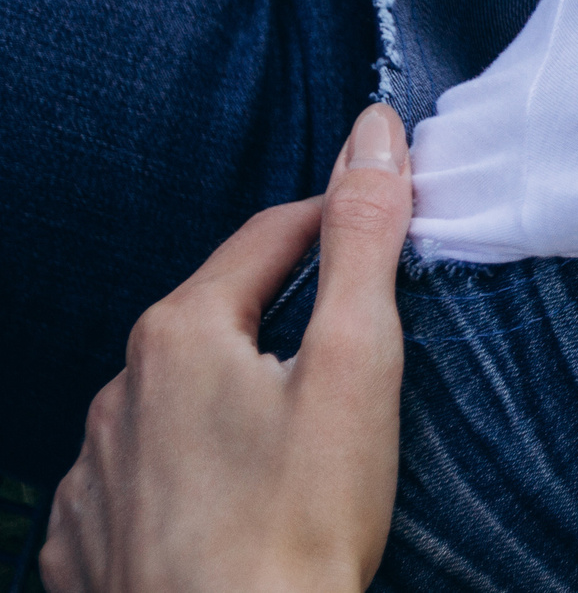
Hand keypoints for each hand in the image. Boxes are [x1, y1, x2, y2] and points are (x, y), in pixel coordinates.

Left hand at [41, 105, 413, 592]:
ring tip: (300, 439)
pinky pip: (138, 479)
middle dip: (286, 316)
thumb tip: (372, 136)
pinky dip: (187, 474)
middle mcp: (117, 392)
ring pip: (174, 400)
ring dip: (231, 397)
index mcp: (179, 333)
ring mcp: (93, 473)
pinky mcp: (86, 542)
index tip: (391, 230)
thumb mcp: (354, 365)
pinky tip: (234, 502)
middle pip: (220, 315)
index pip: (271, 235)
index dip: (340, 220)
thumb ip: (361, 242)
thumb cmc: (297, 528)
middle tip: (359, 347)